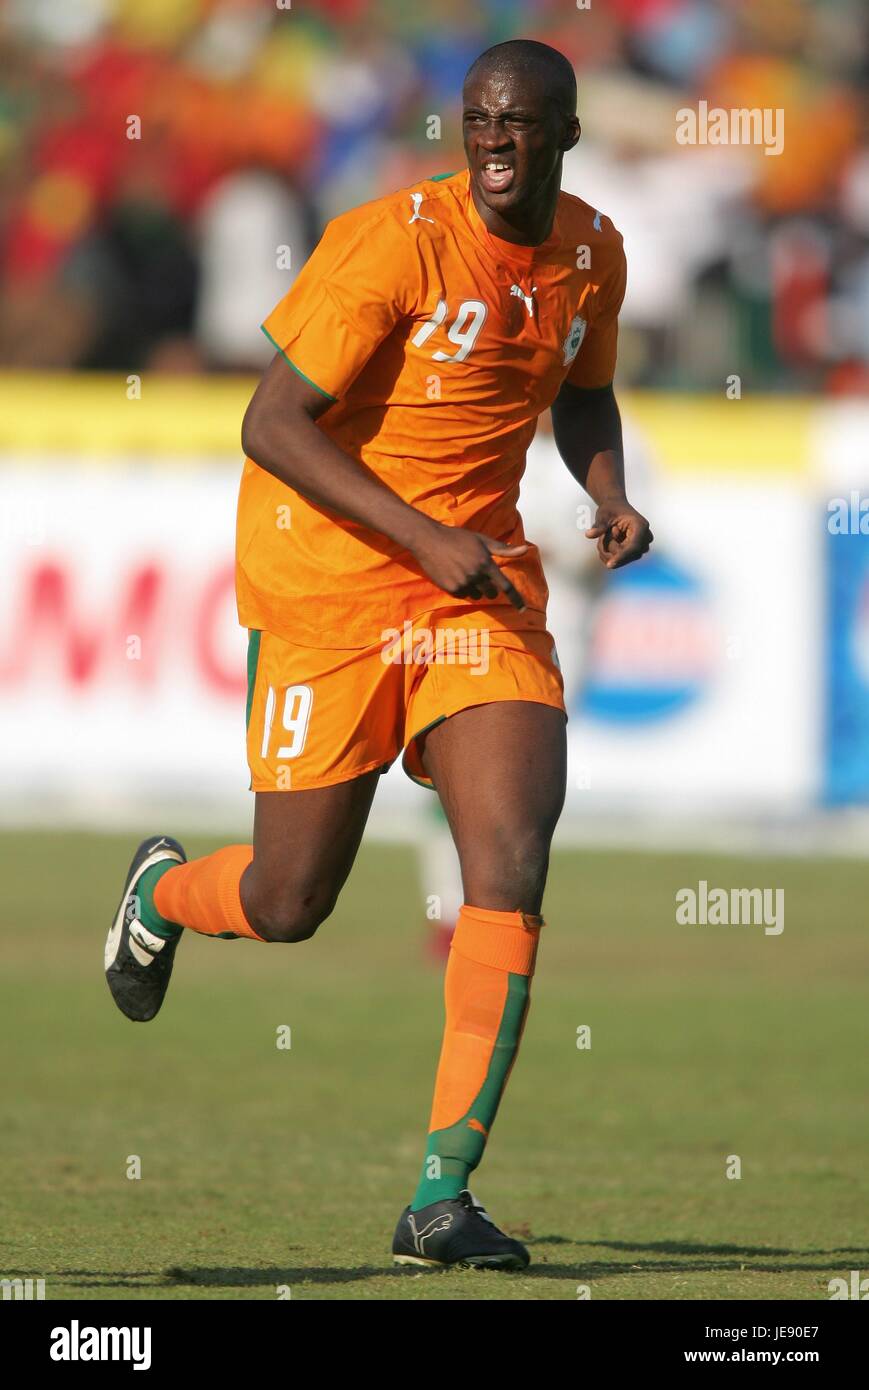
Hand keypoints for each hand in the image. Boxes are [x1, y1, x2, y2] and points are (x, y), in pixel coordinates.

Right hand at [412, 521, 528, 608]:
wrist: (429, 540)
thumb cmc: (457, 538)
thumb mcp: (482, 540)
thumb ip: (503, 549)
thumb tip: (525, 550)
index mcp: (486, 563)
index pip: (505, 586)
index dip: (516, 599)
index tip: (522, 609)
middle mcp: (476, 575)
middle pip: (491, 593)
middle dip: (490, 588)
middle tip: (481, 576)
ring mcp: (463, 583)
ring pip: (476, 595)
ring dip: (475, 588)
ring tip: (464, 572)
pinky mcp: (451, 589)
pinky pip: (463, 595)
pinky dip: (462, 589)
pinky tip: (454, 575)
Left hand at [586, 499, 652, 569]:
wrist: (616, 507)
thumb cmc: (611, 509)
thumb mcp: (603, 515)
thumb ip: (598, 526)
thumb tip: (588, 535)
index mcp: (640, 526)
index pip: (633, 547)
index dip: (621, 557)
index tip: (609, 565)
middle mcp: (645, 537)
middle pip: (627, 555)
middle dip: (610, 548)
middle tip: (605, 533)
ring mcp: (642, 546)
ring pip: (623, 559)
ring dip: (609, 550)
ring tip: (607, 534)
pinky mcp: (636, 551)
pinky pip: (620, 560)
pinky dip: (609, 553)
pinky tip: (608, 541)